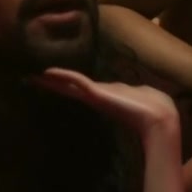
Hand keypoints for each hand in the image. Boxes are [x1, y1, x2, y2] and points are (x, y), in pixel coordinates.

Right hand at [31, 68, 178, 135]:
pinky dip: (64, 75)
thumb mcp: (141, 92)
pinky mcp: (98, 94)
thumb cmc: (155, 105)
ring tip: (34, 77)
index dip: (67, 81)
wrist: (159, 119)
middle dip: (53, 83)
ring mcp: (96, 95)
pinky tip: (49, 72)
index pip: (82, 85)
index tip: (52, 76)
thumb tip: (139, 90)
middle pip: (70, 87)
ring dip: (53, 80)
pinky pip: (78, 81)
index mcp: (107, 94)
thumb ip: (134, 91)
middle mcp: (98, 96)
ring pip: (70, 84)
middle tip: (32, 79)